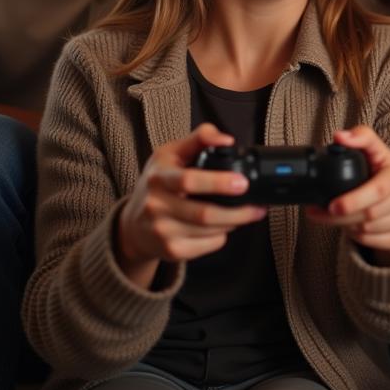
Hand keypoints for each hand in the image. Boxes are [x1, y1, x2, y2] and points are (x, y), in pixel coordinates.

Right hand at [116, 123, 266, 285]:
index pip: (189, 181)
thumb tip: (227, 140)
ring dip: (234, 223)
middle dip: (238, 212)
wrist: (132, 225)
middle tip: (257, 207)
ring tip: (246, 214)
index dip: (218, 183)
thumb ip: (199, 138)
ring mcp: (162, 232)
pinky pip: (207, 246)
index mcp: (159, 177)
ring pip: (209, 231)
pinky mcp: (170, 251)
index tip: (243, 183)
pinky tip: (224, 227)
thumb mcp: (171, 153)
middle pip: (204, 214)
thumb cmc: (157, 183)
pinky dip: (222, 236)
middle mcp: (156, 206)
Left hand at [306, 126, 389, 261]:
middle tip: (318, 213)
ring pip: (369, 230)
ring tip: (338, 217)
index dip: (353, 200)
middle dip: (339, 217)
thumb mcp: (376, 150)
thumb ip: (360, 137)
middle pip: (369, 214)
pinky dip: (357, 237)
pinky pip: (373, 243)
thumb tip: (340, 136)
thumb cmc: (384, 171)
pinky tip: (352, 226)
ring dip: (346, 226)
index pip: (378, 189)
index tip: (331, 206)